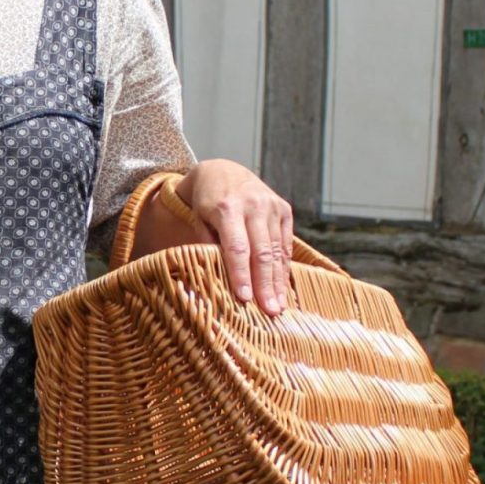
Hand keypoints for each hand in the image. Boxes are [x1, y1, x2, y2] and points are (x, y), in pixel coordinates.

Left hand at [177, 159, 295, 315]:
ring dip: (278, 281)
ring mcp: (272, 206)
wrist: (224, 171)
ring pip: (277, 250)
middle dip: (265, 284)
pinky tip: (283, 288)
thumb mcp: (198, 218)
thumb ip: (207, 243)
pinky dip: (284, 267)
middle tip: (270, 312)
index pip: (237, 247)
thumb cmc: (206, 202)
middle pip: (261, 252)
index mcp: (227, 207)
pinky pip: (286, 243)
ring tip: (278, 307)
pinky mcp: (284, 209)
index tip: (244, 298)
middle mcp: (254, 205)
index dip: (241, 274)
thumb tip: (217, 277)